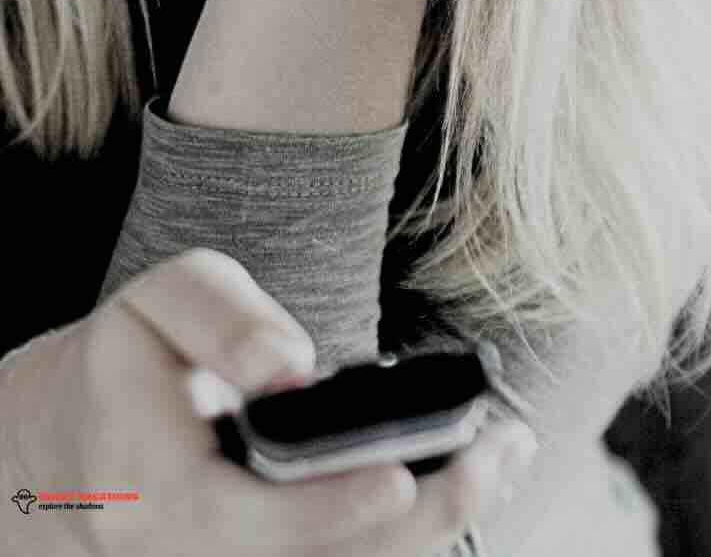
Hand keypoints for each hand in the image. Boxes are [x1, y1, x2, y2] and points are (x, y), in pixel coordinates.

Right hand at [0, 248, 534, 554]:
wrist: (83, 438)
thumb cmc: (134, 360)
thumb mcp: (156, 304)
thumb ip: (220, 318)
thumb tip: (288, 363)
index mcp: (153, 482)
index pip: (246, 517)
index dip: (325, 507)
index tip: (397, 476)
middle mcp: (192, 549)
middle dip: (419, 517)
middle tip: (495, 453)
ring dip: (432, 523)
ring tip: (502, 455)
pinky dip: (408, 527)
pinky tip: (464, 475)